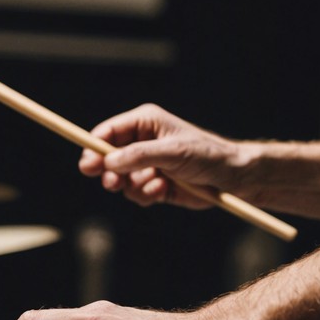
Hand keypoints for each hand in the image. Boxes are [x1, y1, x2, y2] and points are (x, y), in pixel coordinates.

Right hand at [79, 103, 246, 208]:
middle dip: (110, 173)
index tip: (88, 165)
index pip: (108, 132)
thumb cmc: (206, 155)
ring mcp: (147, 166)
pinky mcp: (154, 185)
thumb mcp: (172, 151)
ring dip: (133, 186)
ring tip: (153, 184)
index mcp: (144, 124)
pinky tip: (163, 190)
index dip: (94, 148)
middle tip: (114, 183)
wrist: (232, 178)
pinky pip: (136, 194)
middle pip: (107, 158)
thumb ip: (139, 155)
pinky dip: (146, 195)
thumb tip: (108, 162)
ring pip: (121, 180)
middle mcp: (142, 143)